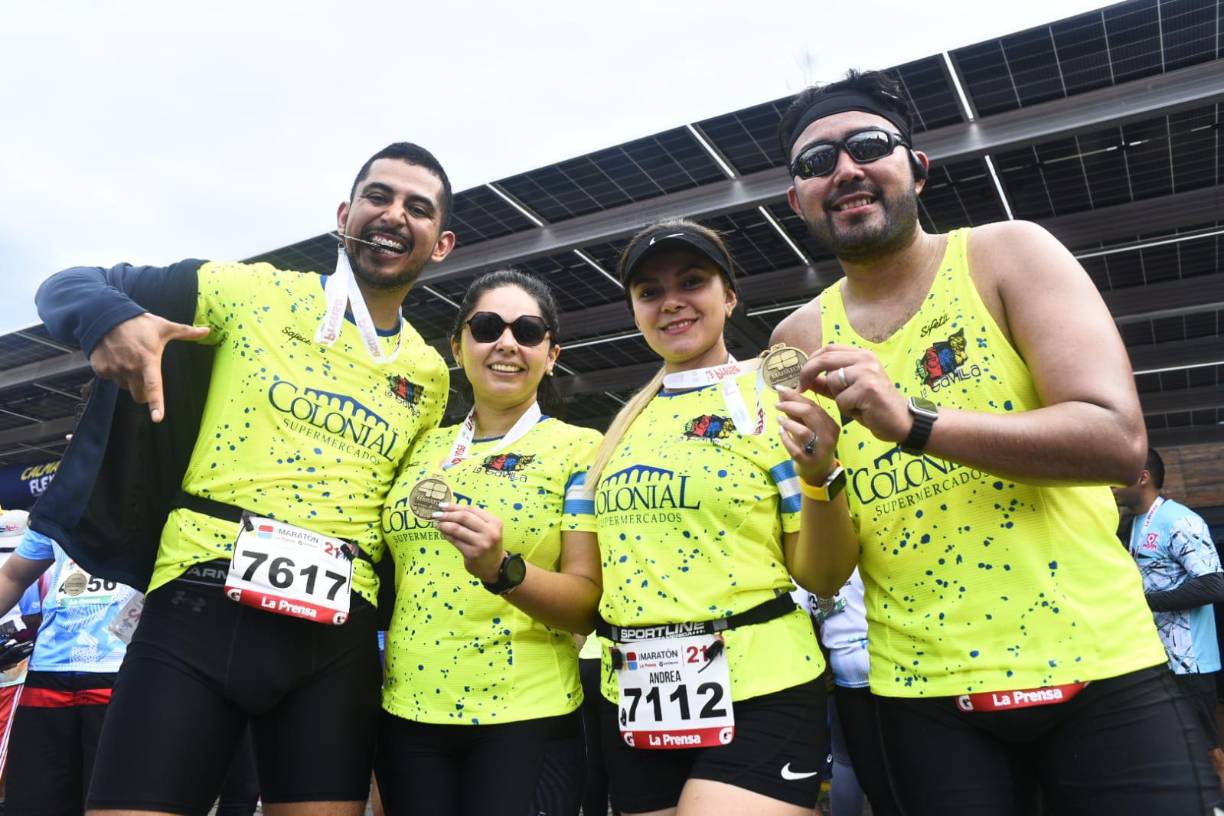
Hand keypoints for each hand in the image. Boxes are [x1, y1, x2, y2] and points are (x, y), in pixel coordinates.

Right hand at [88, 314, 209, 422]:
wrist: (105, 315)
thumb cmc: (138, 322)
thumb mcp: (164, 327)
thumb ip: (186, 332)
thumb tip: (208, 331)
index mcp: (147, 360)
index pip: (153, 386)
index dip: (156, 403)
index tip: (158, 418)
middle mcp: (130, 368)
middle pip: (139, 395)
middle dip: (143, 391)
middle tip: (144, 373)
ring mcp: (114, 369)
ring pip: (124, 387)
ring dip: (127, 379)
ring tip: (128, 358)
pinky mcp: (100, 369)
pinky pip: (110, 379)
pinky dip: (113, 371)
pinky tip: (115, 357)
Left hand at [432, 503, 504, 582]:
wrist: (495, 566)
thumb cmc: (488, 544)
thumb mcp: (488, 529)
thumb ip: (474, 519)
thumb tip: (449, 510)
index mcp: (495, 522)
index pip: (471, 509)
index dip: (455, 506)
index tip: (442, 506)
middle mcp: (490, 532)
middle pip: (464, 517)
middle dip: (447, 514)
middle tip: (436, 514)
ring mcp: (481, 543)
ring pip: (457, 529)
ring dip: (444, 525)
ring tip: (438, 524)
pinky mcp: (472, 554)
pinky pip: (455, 541)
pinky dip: (447, 535)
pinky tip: (443, 533)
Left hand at [775, 386, 839, 483]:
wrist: (820, 472)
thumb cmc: (813, 446)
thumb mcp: (808, 427)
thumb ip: (797, 412)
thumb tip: (782, 392)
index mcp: (830, 424)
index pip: (813, 405)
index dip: (795, 395)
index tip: (780, 389)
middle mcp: (828, 436)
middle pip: (810, 414)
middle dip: (790, 405)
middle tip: (777, 405)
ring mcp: (819, 450)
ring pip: (804, 431)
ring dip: (788, 423)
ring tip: (779, 419)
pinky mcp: (809, 462)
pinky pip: (795, 449)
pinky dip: (785, 439)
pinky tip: (780, 433)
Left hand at [797, 344, 911, 443]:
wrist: (901, 422)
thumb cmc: (874, 407)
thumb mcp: (848, 391)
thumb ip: (828, 383)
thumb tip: (806, 379)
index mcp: (862, 355)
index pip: (828, 349)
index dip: (810, 362)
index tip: (801, 378)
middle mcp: (865, 359)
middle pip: (825, 359)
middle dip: (807, 374)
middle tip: (801, 388)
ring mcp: (867, 372)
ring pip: (832, 381)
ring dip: (837, 398)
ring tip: (855, 405)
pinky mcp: (868, 388)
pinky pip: (841, 399)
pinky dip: (847, 409)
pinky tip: (862, 412)